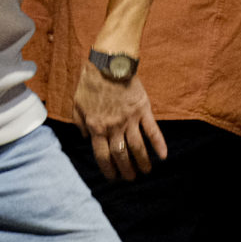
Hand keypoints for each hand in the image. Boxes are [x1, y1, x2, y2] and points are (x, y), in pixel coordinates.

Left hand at [74, 64, 165, 182]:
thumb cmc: (90, 83)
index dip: (108, 170)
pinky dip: (159, 144)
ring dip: (143, 162)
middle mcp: (114, 127)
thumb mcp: (77, 104)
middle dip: (126, 170)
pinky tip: (163, 156)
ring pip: (138, 147)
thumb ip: (80, 123)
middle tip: (131, 178)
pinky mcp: (143, 110)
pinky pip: (152, 131)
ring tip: (146, 171)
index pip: (103, 156)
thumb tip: (86, 138)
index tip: (113, 177)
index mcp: (97, 127)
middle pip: (121, 156)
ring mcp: (130, 120)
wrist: (108, 63)